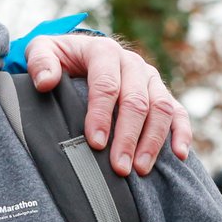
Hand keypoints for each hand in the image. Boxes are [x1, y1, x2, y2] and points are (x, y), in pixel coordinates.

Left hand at [25, 33, 190, 174]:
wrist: (81, 54)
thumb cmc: (59, 59)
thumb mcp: (42, 51)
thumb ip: (39, 61)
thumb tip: (45, 81)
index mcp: (104, 52)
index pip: (106, 84)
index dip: (102, 114)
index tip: (95, 142)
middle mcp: (132, 63)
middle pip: (136, 101)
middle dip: (128, 136)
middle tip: (119, 168)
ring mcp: (150, 79)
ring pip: (160, 108)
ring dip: (153, 141)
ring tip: (140, 170)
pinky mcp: (161, 94)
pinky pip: (178, 112)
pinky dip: (182, 133)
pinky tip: (179, 155)